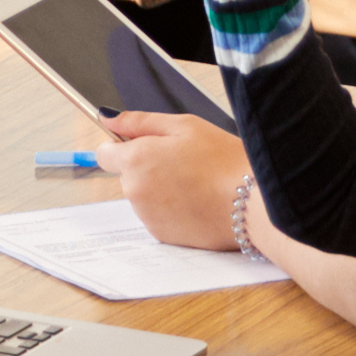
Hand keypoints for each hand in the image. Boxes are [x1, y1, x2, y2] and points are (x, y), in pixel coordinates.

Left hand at [106, 111, 248, 254]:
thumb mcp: (184, 126)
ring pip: (143, 196)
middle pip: (126, 175)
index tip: (141, 145)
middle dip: (146, 167)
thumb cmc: (223, 161)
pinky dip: (171, 209)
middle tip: (183, 161)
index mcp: (135, 160)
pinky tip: (196, 202)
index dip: (122, 146)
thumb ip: (140, 122)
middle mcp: (134, 190)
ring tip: (194, 183)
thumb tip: (109, 120)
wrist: (252, 204)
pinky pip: (157, 216)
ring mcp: (146, 216)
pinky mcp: (162, 235)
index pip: (104, 153)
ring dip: (159, 189)